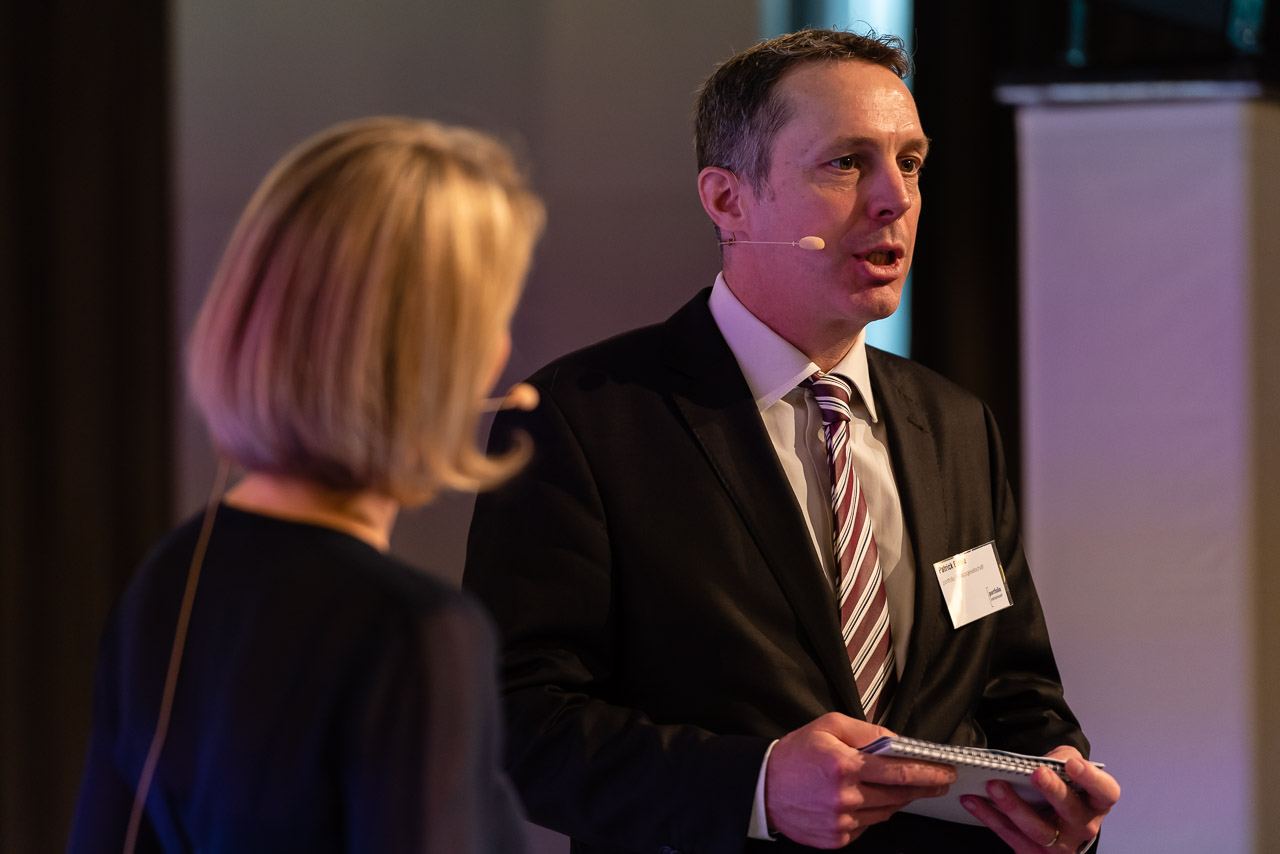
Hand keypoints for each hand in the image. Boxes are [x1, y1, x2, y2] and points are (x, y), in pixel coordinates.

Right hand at [764, 713, 956, 848]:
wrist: (763, 787)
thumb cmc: (796, 754)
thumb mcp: (828, 726)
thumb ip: (866, 731)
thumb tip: (897, 742)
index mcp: (843, 765)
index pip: (898, 771)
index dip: (928, 772)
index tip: (945, 771)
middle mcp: (844, 797)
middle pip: (899, 794)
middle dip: (923, 786)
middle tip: (939, 780)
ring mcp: (841, 822)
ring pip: (886, 812)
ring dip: (898, 799)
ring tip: (900, 786)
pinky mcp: (837, 838)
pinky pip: (868, 825)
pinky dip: (873, 812)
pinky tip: (866, 799)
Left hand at [960, 745, 1120, 852]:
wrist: (1057, 820)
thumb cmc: (1064, 788)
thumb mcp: (1070, 768)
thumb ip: (1063, 758)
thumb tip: (1048, 761)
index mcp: (1096, 802)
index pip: (1105, 791)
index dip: (1091, 778)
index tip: (1073, 764)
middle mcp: (1083, 826)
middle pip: (1070, 811)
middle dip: (1052, 791)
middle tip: (1036, 773)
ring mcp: (1059, 844)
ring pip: (1038, 829)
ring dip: (1014, 806)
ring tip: (994, 786)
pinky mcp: (1034, 853)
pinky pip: (1010, 836)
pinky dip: (989, 817)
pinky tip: (972, 800)